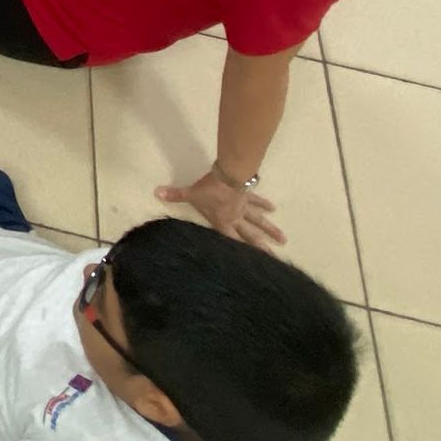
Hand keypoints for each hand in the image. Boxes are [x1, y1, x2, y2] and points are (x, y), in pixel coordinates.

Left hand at [156, 171, 285, 249]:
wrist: (228, 176)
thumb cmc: (209, 190)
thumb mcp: (190, 194)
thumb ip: (175, 195)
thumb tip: (156, 193)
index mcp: (223, 223)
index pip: (232, 241)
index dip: (241, 252)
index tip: (252, 264)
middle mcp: (236, 218)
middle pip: (250, 235)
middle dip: (261, 247)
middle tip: (274, 259)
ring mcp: (244, 207)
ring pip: (259, 221)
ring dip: (270, 229)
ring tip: (283, 239)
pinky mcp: (248, 196)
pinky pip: (257, 201)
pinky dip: (264, 204)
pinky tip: (274, 209)